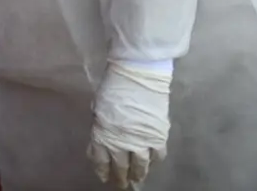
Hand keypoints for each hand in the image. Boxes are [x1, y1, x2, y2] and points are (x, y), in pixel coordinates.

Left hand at [87, 61, 171, 188]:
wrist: (137, 76)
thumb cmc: (113, 87)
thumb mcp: (98, 108)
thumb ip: (100, 126)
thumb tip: (99, 141)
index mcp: (103, 134)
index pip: (100, 160)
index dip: (102, 170)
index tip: (104, 178)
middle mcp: (121, 143)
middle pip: (120, 166)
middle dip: (120, 177)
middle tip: (122, 184)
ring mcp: (141, 141)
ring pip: (140, 165)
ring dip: (138, 174)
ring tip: (137, 180)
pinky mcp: (158, 136)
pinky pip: (157, 155)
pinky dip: (155, 161)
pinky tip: (152, 164)